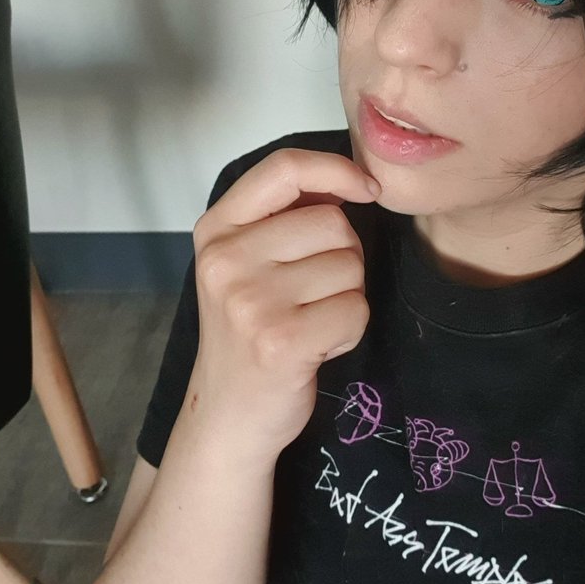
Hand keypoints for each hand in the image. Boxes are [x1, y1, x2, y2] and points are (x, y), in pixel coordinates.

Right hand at [188, 148, 380, 464]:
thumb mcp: (246, 261)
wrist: (228, 415)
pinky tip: (317, 346)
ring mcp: (250, 301)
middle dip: (344, 256)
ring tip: (310, 321)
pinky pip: (356, 310)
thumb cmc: (248, 331)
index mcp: (216, 229)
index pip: (285, 167)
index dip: (337, 169)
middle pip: (334, 221)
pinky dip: (349, 330)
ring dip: (347, 296)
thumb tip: (353, 177)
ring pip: (351, 266)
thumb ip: (285, 215)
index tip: (367, 188)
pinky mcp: (281, 340)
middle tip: (311, 294)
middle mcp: (226, 260)